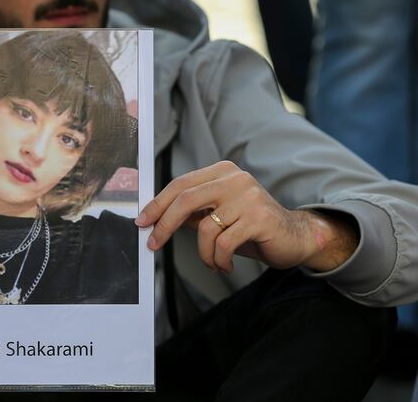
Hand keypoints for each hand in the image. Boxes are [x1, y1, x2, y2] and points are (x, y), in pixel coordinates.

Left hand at [135, 161, 358, 272]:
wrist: (296, 237)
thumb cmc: (250, 227)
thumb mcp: (217, 216)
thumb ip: (191, 212)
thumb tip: (154, 217)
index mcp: (222, 172)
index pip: (180, 184)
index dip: (157, 204)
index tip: (142, 221)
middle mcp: (235, 179)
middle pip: (186, 199)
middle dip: (164, 224)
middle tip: (154, 244)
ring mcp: (249, 196)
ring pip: (205, 228)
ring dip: (203, 253)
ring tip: (213, 262)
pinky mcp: (260, 217)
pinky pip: (223, 243)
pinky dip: (218, 260)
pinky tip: (225, 265)